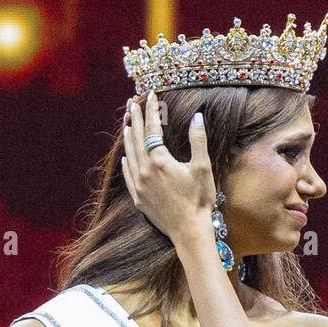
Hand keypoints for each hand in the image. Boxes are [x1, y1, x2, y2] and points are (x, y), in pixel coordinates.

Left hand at [121, 94, 216, 241]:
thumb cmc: (199, 200)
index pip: (153, 128)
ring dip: (128, 138)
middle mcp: (145, 170)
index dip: (152, 110)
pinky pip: (128, 176)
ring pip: (129, 155)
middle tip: (133, 103)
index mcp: (160, 160)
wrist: (189, 231)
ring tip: (127, 124)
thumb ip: (198, 140)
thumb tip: (198, 116)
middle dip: (136, 119)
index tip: (150, 95)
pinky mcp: (139, 199)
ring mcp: (139, 185)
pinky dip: (126, 163)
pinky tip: (124, 157)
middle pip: (137, 139)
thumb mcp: (202, 168)